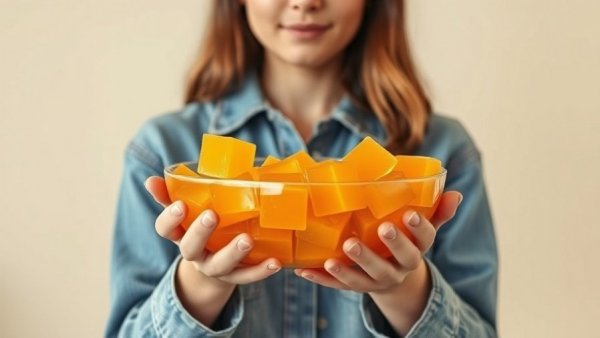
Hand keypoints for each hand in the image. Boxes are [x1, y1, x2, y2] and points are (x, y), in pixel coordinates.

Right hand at [144, 176, 281, 285]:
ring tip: (247, 240)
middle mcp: (195, 254)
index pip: (164, 229)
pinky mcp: (236, 276)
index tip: (181, 204)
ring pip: (220, 265)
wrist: (212, 263)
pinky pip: (248, 276)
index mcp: (179, 235)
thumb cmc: (199, 226)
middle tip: (211, 215)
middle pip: (190, 248)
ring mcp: (215, 267)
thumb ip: (169, 195)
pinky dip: (261, 270)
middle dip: (200, 233)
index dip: (170, 218)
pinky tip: (275, 261)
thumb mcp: (185, 212)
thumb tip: (150, 180)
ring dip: (233, 253)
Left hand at [293, 191, 461, 293]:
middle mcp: (399, 268)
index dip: (418, 228)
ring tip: (332, 259)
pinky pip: (337, 286)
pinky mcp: (356, 286)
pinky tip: (303, 270)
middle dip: (382, 250)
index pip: (423, 240)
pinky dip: (321, 279)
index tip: (410, 213)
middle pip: (393, 263)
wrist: (398, 280)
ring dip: (347, 270)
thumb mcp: (422, 229)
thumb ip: (436, 211)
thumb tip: (455, 192)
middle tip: (370, 234)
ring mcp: (376, 281)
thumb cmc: (406, 242)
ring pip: (364, 279)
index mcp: (416, 250)